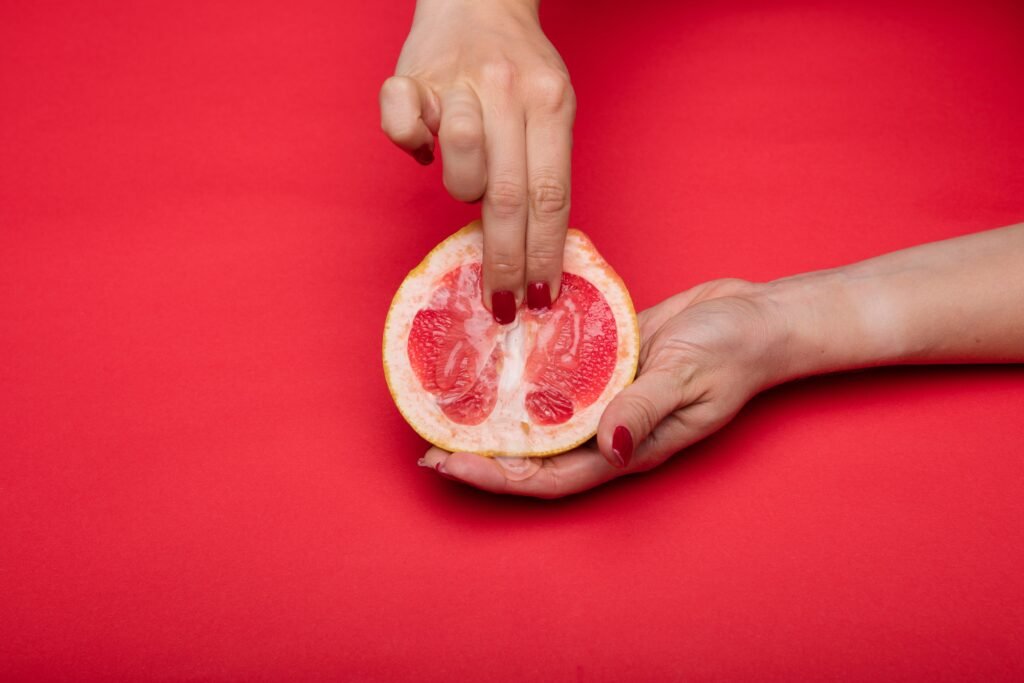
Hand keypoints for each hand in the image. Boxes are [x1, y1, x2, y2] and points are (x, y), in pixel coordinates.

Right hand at [380, 0, 574, 319]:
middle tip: (502, 300)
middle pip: (509, 194)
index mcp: (550, 102)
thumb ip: (545, 165)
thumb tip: (537, 247)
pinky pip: (400, 126)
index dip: (545, 253)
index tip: (541, 296)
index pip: (551, 195)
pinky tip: (423, 146)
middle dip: (506, 259)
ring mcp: (457, 81)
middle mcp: (506, 91)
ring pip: (459, 162)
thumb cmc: (518, 66)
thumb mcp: (552, 107)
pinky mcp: (410, 78)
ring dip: (462, 189)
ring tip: (468, 183)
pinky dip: (410, 145)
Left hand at [419, 279, 789, 497]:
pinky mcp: (607, 365)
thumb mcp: (689, 375)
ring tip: (449, 407)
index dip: (497, 478)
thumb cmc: (733, 352)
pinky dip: (525, 376)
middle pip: (534, 456)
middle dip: (481, 455)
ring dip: (497, 418)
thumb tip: (608, 445)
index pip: (550, 476)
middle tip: (426, 442)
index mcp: (629, 447)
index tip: (447, 464)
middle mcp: (609, 430)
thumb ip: (646, 406)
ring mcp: (606, 398)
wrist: (757, 319)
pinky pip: (558, 377)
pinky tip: (494, 361)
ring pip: (541, 419)